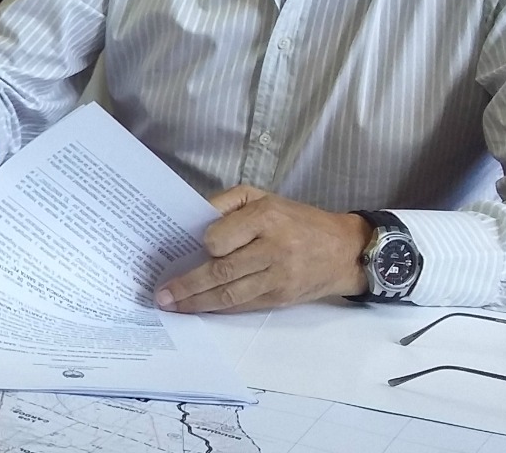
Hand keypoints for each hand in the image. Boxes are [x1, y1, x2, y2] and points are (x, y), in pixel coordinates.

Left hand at [154, 185, 368, 312]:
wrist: (344, 250)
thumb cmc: (296, 219)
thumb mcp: (262, 197)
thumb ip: (226, 203)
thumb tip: (191, 219)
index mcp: (266, 218)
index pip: (221, 238)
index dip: (202, 246)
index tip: (184, 250)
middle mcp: (273, 249)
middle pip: (222, 271)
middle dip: (187, 284)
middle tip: (161, 293)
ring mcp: (279, 277)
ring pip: (230, 294)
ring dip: (197, 302)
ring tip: (172, 305)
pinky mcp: (282, 298)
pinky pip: (244, 305)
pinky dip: (219, 309)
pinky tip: (199, 309)